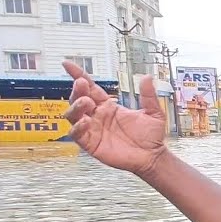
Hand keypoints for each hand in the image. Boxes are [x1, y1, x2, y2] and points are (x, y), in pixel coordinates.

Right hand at [63, 61, 167, 175]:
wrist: (152, 157)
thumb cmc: (150, 136)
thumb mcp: (153, 112)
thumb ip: (148, 95)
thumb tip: (147, 77)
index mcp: (109, 106)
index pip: (90, 87)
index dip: (78, 75)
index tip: (68, 64)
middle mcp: (97, 115)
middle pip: (78, 98)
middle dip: (77, 90)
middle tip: (81, 83)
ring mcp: (92, 129)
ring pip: (73, 115)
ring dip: (75, 106)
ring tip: (85, 102)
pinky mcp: (90, 143)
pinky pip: (76, 134)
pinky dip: (78, 127)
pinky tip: (86, 121)